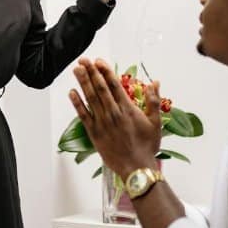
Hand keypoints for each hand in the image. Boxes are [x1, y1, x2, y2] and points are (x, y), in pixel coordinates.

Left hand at [68, 58, 161, 177]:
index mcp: (128, 109)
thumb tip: (155, 82)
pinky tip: (71, 92)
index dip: (105, 71)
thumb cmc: (147, 146)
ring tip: (76, 69)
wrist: (136, 168)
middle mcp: (113, 113)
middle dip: (91, 72)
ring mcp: (102, 123)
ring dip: (82, 82)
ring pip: (90, 98)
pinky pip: (83, 115)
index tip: (99, 60)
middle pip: (99, 88)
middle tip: (83, 59)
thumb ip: (154, 100)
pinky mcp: (94, 133)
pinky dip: (77, 103)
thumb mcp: (156, 122)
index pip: (114, 85)